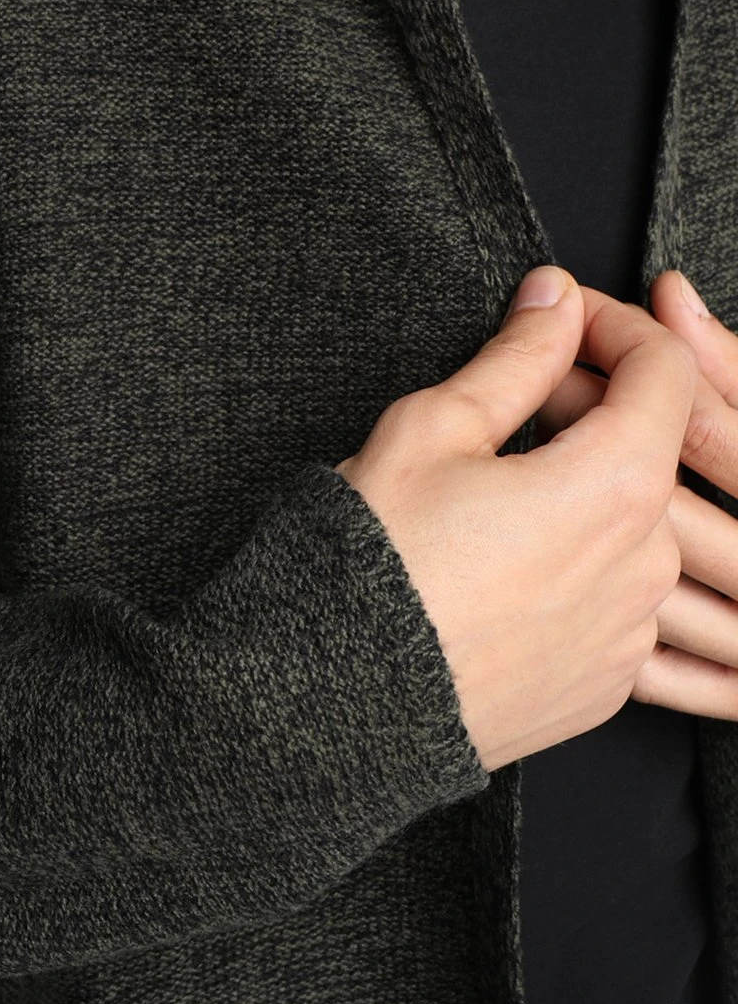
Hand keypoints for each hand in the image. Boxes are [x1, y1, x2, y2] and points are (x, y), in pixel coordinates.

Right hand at [334, 266, 696, 770]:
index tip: (567, 321)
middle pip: (651, 452)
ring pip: (634, 531)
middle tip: (515, 406)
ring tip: (502, 498)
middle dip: (596, 411)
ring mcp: (629, 635)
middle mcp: (645, 566)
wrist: (338, 701)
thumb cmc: (374, 565)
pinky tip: (509, 569)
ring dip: (588, 495)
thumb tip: (554, 302)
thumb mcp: (433, 431)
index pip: (664, 369)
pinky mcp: (603, 684)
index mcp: (616, 487)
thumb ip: (515, 359)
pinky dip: (579, 569)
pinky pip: (612, 603)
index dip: (615, 325)